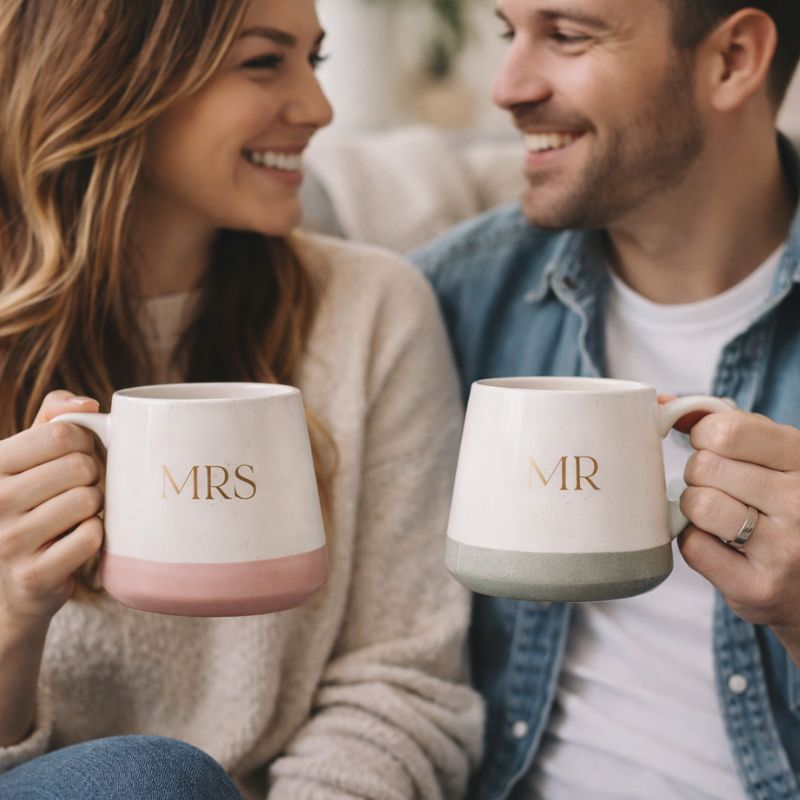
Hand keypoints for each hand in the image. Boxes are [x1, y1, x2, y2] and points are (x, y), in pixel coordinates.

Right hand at [0, 391, 103, 633]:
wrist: (14, 583)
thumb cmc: (31, 505)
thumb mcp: (29, 458)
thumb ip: (53, 418)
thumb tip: (87, 404)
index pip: (60, 433)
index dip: (86, 440)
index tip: (83, 454)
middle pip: (79, 466)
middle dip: (94, 474)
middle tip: (85, 487)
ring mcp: (9, 541)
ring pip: (88, 500)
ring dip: (96, 505)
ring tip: (80, 513)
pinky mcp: (33, 575)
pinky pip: (91, 537)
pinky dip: (96, 535)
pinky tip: (79, 537)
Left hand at [676, 409, 799, 664]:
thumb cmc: (783, 507)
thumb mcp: (774, 457)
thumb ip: (725, 425)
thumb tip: (661, 402)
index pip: (728, 429)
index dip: (704, 435)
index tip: (713, 447)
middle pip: (705, 466)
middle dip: (699, 473)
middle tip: (721, 487)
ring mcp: (783, 549)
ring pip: (698, 504)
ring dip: (695, 507)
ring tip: (719, 515)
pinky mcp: (758, 587)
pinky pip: (692, 546)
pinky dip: (695, 542)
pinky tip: (721, 545)